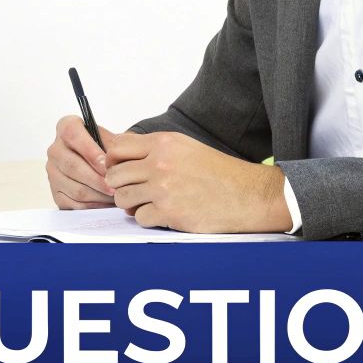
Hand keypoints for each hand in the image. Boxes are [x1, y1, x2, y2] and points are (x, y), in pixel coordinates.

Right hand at [46, 115, 119, 208]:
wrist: (100, 162)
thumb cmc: (106, 148)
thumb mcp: (112, 139)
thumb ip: (115, 146)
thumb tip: (116, 162)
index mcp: (66, 127)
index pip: (72, 135)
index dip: (90, 151)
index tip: (107, 164)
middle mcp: (55, 149)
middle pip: (72, 166)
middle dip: (97, 179)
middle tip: (115, 187)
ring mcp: (53, 172)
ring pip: (75, 188)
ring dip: (97, 195)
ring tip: (115, 197)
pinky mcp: (55, 192)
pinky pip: (74, 203)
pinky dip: (92, 206)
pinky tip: (105, 203)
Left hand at [102, 130, 290, 232]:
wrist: (248, 195)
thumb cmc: (220, 174)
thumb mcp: (186, 148)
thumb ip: (155, 149)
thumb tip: (122, 157)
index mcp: (164, 143)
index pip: (117, 148)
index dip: (113, 162)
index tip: (121, 170)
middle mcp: (160, 163)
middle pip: (114, 175)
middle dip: (120, 186)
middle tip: (134, 191)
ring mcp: (163, 188)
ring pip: (122, 198)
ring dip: (132, 204)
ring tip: (149, 204)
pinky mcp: (169, 212)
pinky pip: (139, 218)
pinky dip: (148, 219)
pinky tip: (164, 215)